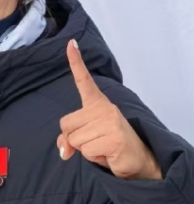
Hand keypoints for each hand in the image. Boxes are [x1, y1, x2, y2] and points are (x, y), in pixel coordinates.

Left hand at [57, 40, 160, 179]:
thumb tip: (64, 151)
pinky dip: (94, 158)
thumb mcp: (86, 138)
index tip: (70, 43)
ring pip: (75, 140)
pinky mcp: (114, 138)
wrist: (138, 161)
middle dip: (74, 139)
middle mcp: (105, 108)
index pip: (84, 81)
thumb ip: (69, 138)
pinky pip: (87, 152)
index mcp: (98, 104)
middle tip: (95, 142)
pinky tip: (108, 154)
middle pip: (66, 125)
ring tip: (103, 148)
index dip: (76, 62)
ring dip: (86, 151)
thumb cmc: (109, 146)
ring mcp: (110, 122)